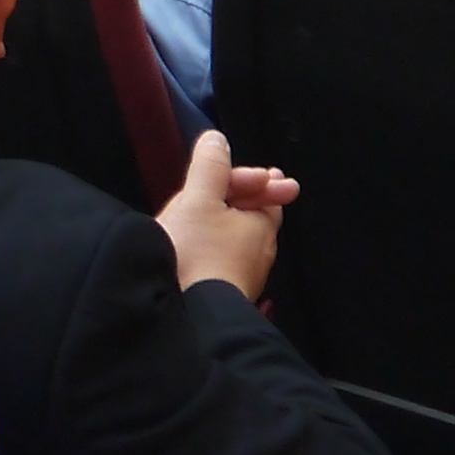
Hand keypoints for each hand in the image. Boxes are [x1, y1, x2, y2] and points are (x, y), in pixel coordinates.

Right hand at [153, 129, 298, 298]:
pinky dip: (214, 250)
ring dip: (224, 227)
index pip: (264, 192)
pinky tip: (195, 253)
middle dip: (240, 200)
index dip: (247, 176)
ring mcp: (248, 278)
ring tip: (202, 220)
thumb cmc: (197, 250)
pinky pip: (225, 262)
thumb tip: (218, 138)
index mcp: (262, 225)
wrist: (190, 316)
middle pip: (253, 216)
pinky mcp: (229, 295)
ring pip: (237, 241)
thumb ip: (209, 166)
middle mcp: (263, 252)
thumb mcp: (199, 198)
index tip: (236, 170)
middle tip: (220, 190)